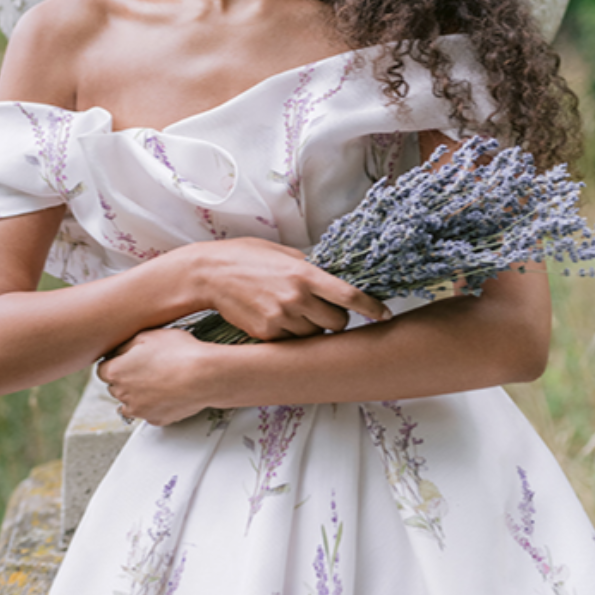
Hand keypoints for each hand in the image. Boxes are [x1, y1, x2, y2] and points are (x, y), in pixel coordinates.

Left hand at [97, 328, 212, 425]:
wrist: (204, 375)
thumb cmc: (179, 353)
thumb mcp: (148, 335)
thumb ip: (126, 344)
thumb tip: (118, 350)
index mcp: (116, 372)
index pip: (102, 369)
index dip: (115, 361)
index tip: (125, 358)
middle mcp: (123, 395)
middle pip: (116, 387)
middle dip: (126, 378)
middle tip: (146, 366)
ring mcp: (140, 410)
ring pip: (131, 403)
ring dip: (138, 393)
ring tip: (158, 379)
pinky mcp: (156, 420)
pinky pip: (150, 412)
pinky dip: (155, 404)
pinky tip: (168, 390)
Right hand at [195, 237, 388, 340]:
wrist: (208, 274)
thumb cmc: (245, 256)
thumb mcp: (282, 253)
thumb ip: (309, 267)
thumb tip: (332, 276)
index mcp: (305, 273)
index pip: (350, 295)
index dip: (372, 308)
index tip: (385, 314)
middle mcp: (296, 298)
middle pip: (338, 322)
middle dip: (336, 317)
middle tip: (324, 307)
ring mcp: (281, 318)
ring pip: (316, 334)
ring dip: (314, 326)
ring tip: (295, 310)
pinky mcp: (267, 334)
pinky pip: (294, 342)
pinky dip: (293, 334)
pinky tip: (279, 318)